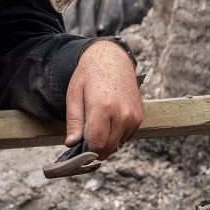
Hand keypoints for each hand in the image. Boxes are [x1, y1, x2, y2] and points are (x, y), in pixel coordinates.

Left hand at [65, 40, 141, 158]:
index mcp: (103, 108)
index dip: (85, 150)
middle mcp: (122, 115)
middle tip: (84, 138)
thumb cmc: (89, 76)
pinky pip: (125, 137)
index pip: (96, 144)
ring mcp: (133, 117)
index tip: (78, 147)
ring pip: (116, 145)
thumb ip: (73, 122)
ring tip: (96, 124)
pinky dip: (115, 136)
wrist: (112, 59)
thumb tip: (71, 144)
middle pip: (107, 148)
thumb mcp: (74, 95)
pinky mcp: (138, 118)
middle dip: (94, 149)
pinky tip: (108, 121)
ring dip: (105, 142)